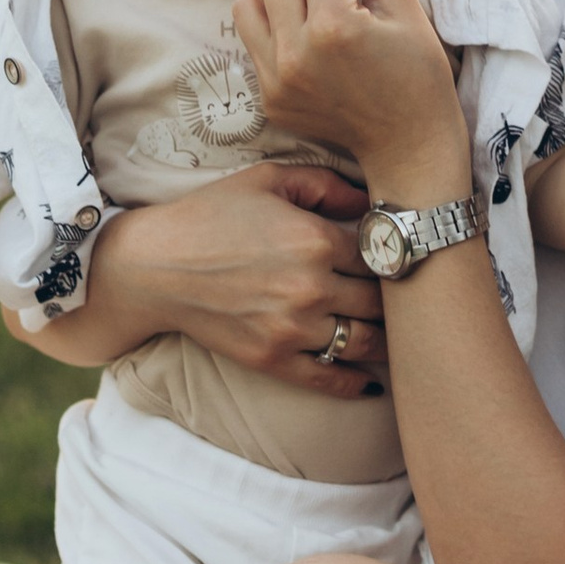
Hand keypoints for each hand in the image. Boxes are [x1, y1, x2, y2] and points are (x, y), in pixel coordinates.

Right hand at [88, 164, 388, 393]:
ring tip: (399, 339)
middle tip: (410, 301)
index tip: (404, 260)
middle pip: (381, 301)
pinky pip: (328, 378)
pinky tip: (371, 382)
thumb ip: (326, 185)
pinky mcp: (272, 358)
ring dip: (387, 342)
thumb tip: (372, 201)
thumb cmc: (210, 214)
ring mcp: (292, 328)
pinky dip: (355, 383)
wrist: (154, 266)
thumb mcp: (268, 180)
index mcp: (315, 239)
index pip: (382, 254)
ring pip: (365, 342)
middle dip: (397, 299)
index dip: (396, 257)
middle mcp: (310, 287)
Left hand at [236, 0, 469, 195]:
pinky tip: (309, 32)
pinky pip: (254, 42)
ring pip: (249, 4)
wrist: (408, 146)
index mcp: (334, 28)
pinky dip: (276, 26)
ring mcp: (276, 80)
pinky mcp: (269, 98)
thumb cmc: (419, 78)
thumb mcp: (406, 10)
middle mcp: (295, 53)